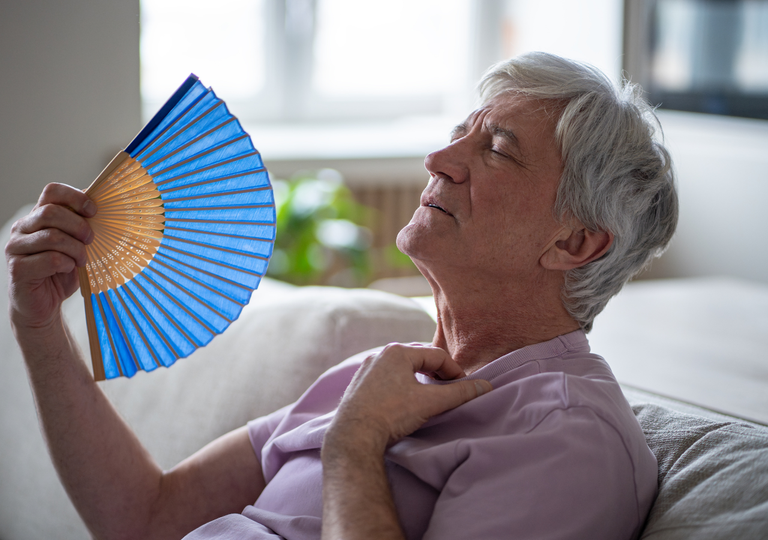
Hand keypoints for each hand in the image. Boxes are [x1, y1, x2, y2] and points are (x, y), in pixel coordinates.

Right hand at [5, 183, 95, 330]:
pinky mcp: (17, 268)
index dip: (75, 197)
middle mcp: (22, 228)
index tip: (94, 211)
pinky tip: (67, 269)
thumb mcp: (76, 245)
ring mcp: (15, 247)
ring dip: (75, 249)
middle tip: (91, 240)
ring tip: (81, 260)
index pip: (51, 191)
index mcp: (37, 217)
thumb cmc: (62, 272)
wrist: (44, 304)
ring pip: (52, 236)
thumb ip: (82, 226)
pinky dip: (66, 264)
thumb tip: (104, 206)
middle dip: (78, 226)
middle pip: (50, 212)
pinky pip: (50, 259)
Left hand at [325, 343, 491, 451]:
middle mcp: (380, 355)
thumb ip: (459, 393)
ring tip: (430, 399)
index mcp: (398, 351)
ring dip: (420, 382)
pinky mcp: (358, 386)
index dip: (456, 372)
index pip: (437, 356)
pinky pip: (387, 381)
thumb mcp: (430, 402)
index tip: (466, 388)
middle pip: (419, 361)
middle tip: (449, 393)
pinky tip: (405, 405)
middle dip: (437, 376)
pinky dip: (402, 389)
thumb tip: (485, 386)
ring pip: (402, 371)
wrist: (353, 437)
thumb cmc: (391, 414)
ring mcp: (366, 370)